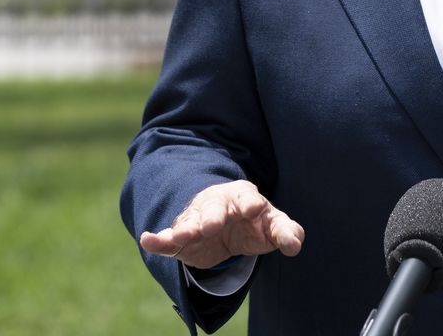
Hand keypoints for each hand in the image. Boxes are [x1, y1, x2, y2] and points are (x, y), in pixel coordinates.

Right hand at [139, 180, 304, 268]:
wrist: (230, 225)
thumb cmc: (256, 222)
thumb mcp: (273, 226)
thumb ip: (287, 233)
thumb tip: (294, 246)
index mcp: (244, 197)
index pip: (247, 197)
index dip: (250, 203)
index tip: (254, 209)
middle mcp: (217, 204)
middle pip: (214, 208)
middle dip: (213, 216)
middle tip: (212, 225)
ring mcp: (197, 220)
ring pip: (190, 222)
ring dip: (186, 229)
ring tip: (180, 237)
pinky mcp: (182, 239)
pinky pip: (168, 239)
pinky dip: (157, 240)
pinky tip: (148, 240)